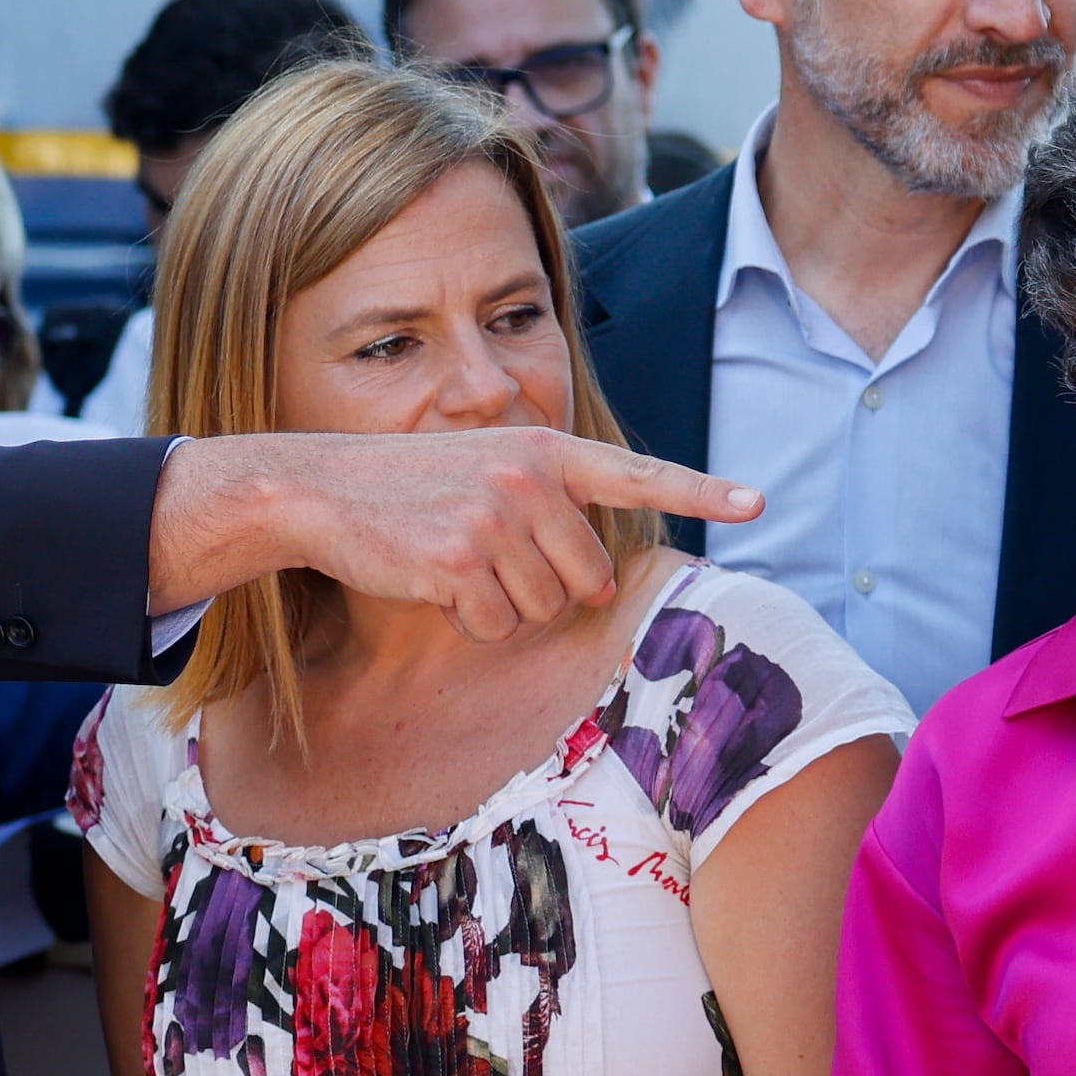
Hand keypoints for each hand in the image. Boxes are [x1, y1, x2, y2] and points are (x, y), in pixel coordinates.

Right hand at [152, 425, 758, 641]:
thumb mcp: (485, 468)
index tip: (757, 503)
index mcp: (544, 450)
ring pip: (543, 609)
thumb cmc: (407, 488)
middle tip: (491, 561)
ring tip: (454, 562)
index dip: (702, 491)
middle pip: (588, 579)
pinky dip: (466, 620)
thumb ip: (547, 500)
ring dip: (502, 606)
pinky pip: (495, 624)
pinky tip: (431, 583)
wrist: (318, 489)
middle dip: (549, 590)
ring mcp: (493, 517)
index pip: (638, 473)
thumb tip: (593, 579)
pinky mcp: (457, 561)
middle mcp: (528, 478)